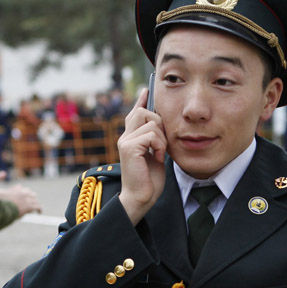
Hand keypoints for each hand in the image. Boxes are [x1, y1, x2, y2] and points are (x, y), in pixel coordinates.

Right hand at [0, 184, 41, 216]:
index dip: (21, 192)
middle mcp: (21, 192)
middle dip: (30, 197)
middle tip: (32, 202)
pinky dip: (39, 209)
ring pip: (35, 199)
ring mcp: (26, 199)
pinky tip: (39, 213)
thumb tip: (4, 173)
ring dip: (35, 203)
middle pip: (29, 193)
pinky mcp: (29, 206)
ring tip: (37, 208)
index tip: (21, 195)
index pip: (20, 189)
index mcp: (13, 189)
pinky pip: (38, 207)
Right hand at [117, 87, 165, 224]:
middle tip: (161, 143)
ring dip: (161, 138)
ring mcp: (125, 141)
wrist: (140, 198)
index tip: (146, 89)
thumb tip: (161, 126)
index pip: (134, 113)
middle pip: (143, 111)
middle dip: (158, 122)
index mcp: (130, 138)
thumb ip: (154, 140)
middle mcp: (124, 137)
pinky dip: (159, 146)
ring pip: (150, 122)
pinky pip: (151, 135)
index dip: (141, 100)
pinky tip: (157, 158)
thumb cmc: (149, 180)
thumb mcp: (154, 154)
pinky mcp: (129, 147)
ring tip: (159, 154)